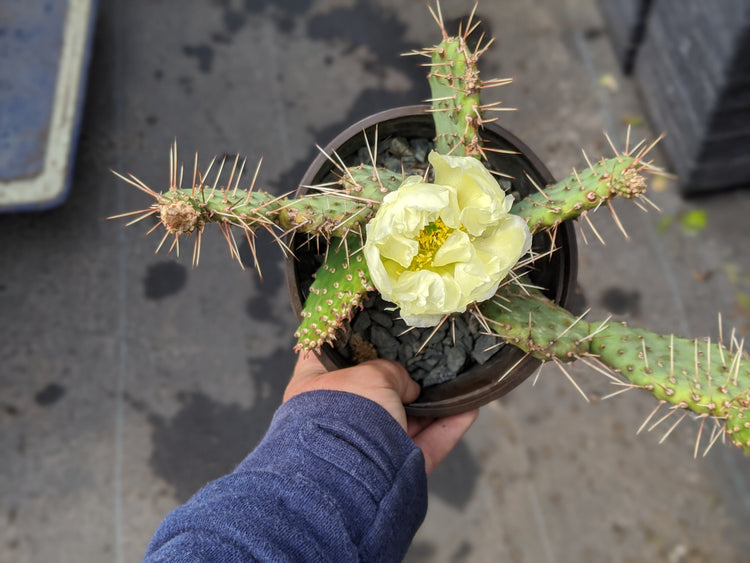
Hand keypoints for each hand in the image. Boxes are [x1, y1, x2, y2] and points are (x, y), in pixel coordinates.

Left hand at [286, 353, 477, 474]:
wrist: (351, 475)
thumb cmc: (347, 412)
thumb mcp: (372, 374)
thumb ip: (393, 371)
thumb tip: (410, 389)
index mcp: (315, 387)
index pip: (328, 356)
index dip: (350, 340)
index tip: (373, 327)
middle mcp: (337, 415)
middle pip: (374, 389)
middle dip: (401, 377)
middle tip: (425, 356)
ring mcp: (367, 444)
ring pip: (406, 419)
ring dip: (433, 402)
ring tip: (457, 380)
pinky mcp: (394, 469)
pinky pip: (427, 444)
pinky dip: (449, 427)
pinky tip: (471, 407)